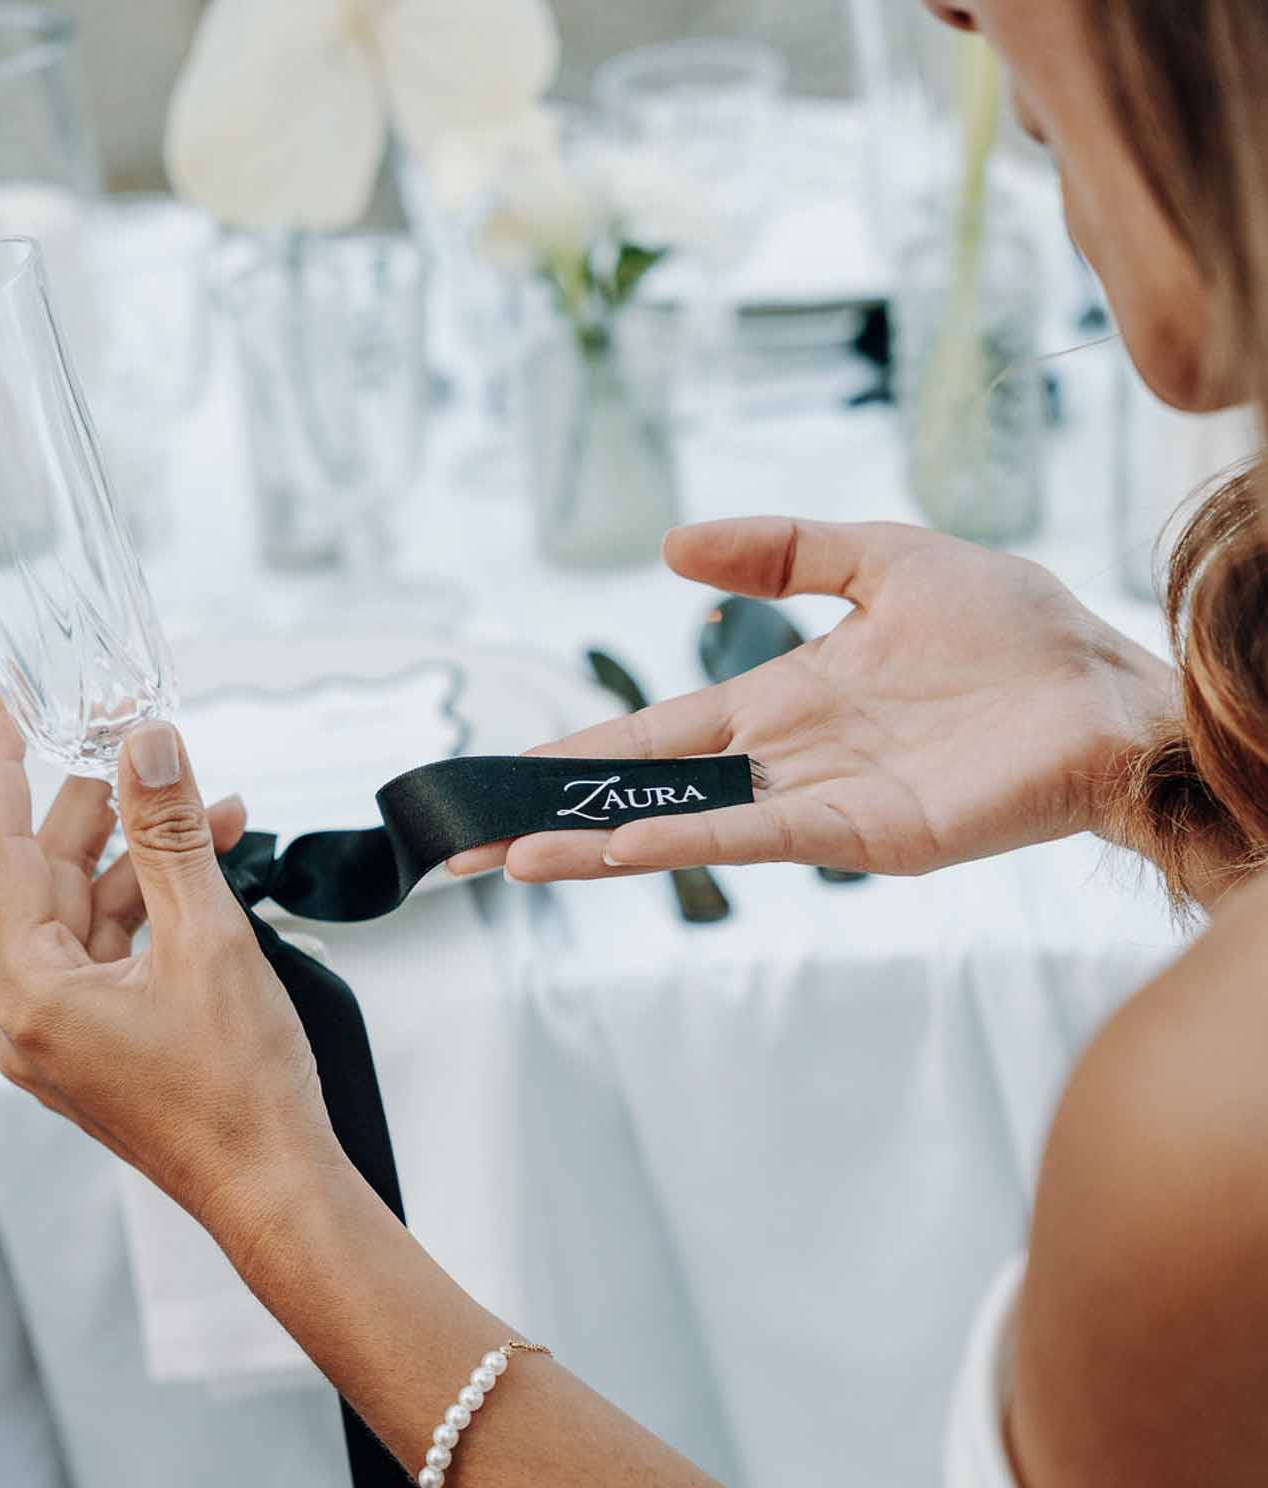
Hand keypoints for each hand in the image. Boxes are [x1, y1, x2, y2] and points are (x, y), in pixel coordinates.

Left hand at [0, 677, 343, 1243]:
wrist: (277, 1187)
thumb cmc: (241, 1095)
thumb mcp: (209, 940)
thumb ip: (170, 833)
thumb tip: (145, 749)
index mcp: (33, 994)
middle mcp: (32, 1019)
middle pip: (46, 879)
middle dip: (101, 809)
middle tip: (136, 743)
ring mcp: (64, 1039)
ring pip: (87, 916)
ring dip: (145, 860)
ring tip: (211, 810)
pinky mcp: (101, 1049)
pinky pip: (112, 956)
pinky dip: (154, 912)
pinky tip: (205, 873)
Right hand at [448, 517, 1175, 881]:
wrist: (1106, 687)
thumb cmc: (1016, 629)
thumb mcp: (882, 556)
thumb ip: (782, 549)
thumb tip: (672, 546)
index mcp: (784, 700)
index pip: (657, 734)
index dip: (580, 753)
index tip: (506, 770)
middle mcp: (785, 760)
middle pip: (648, 792)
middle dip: (555, 816)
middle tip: (465, 837)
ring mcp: (816, 803)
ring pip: (683, 826)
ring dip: (593, 845)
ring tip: (509, 855)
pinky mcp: (860, 833)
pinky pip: (754, 837)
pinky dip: (680, 844)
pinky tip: (614, 850)